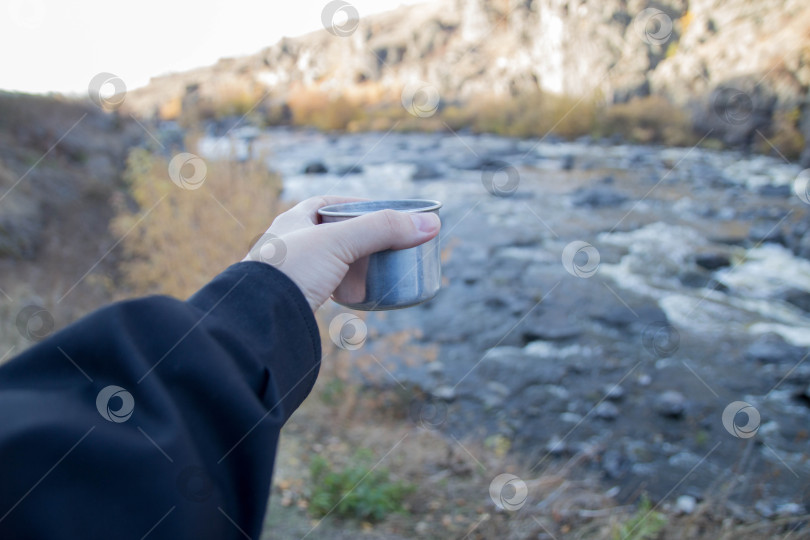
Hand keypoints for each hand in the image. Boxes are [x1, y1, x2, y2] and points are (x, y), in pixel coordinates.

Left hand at [243, 196, 440, 310]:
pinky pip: (323, 288)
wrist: (256, 320)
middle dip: (359, 237)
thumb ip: (383, 230)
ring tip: (376, 270)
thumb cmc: (291, 271)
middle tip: (387, 245)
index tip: (383, 214)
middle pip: (331, 233)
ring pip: (328, 263)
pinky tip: (354, 295)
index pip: (329, 203)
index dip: (358, 205)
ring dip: (352, 264)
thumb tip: (431, 224)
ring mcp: (288, 273)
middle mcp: (288, 243)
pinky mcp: (291, 299)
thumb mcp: (339, 242)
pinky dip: (341, 289)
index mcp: (292, 220)